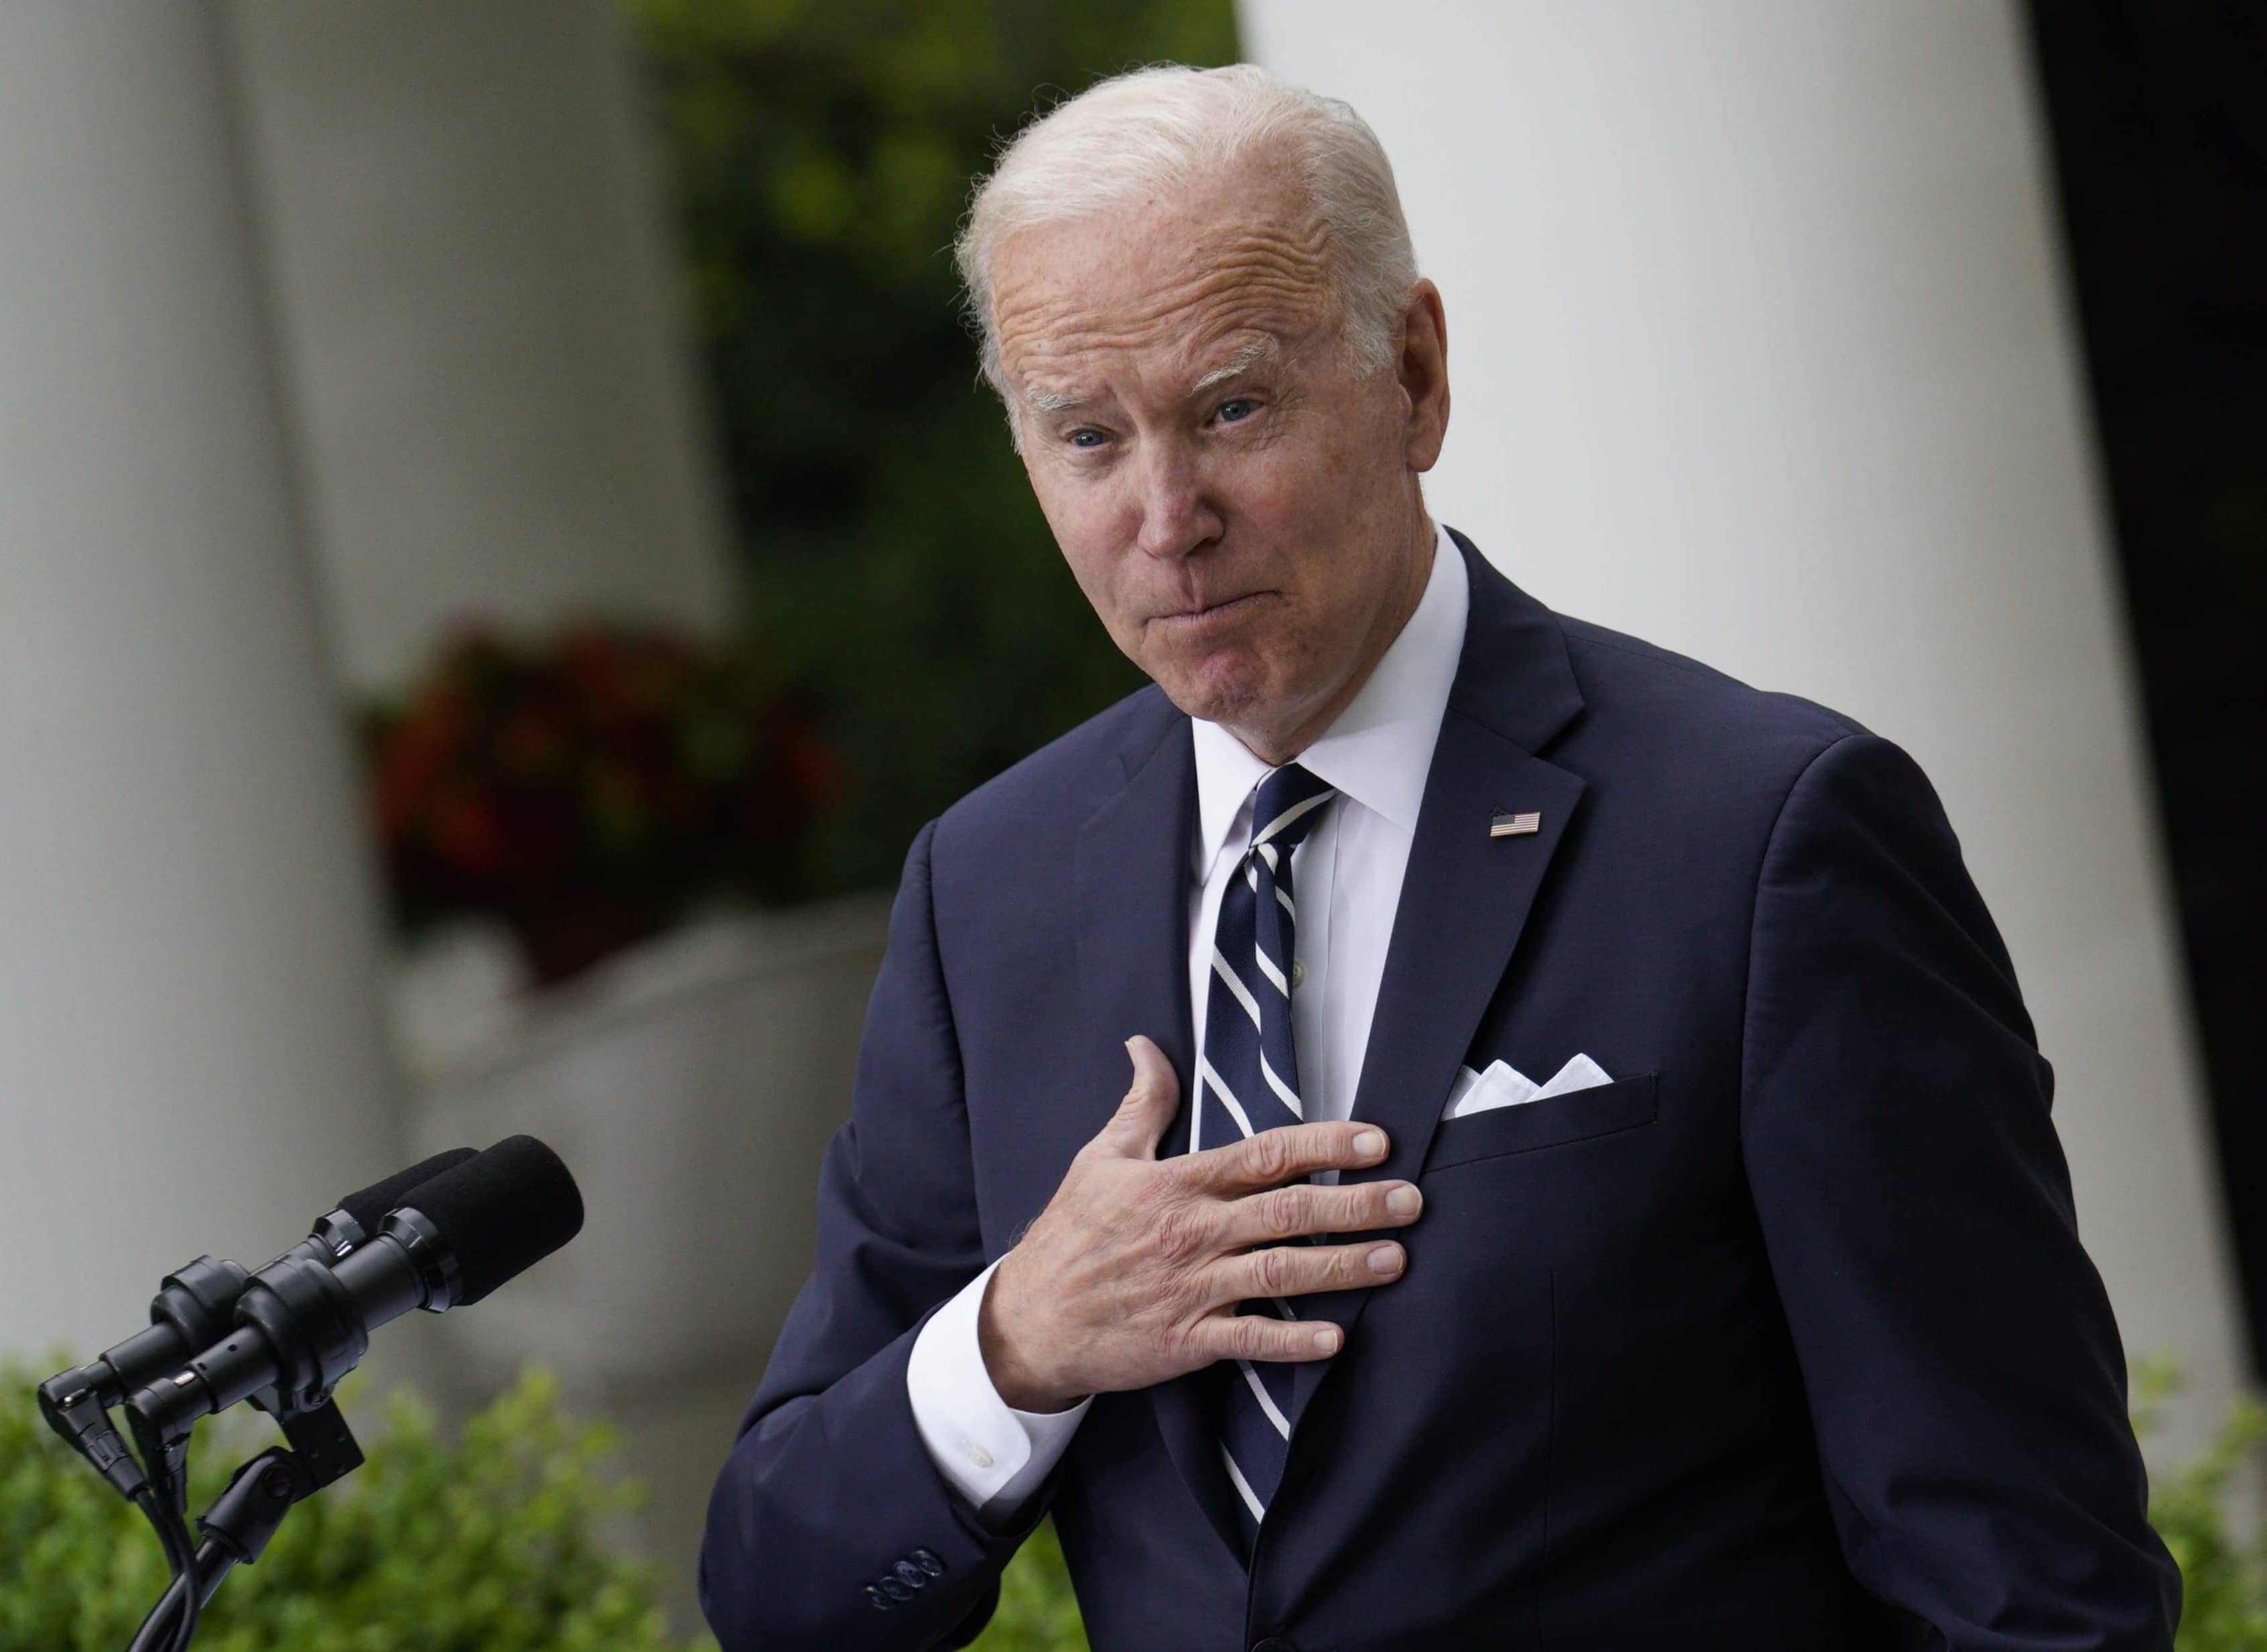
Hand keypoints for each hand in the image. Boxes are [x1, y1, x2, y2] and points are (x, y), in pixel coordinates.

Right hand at [978, 1034, 1422, 1412]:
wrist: (1029, 1319)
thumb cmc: (1070, 1234)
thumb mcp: (1100, 1157)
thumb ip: (1142, 1104)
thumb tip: (1146, 1046)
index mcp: (1178, 1184)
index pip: (1265, 1155)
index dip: (1324, 1146)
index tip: (1376, 1142)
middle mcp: (1193, 1233)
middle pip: (1288, 1213)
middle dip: (1356, 1205)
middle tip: (1411, 1201)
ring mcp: (1192, 1289)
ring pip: (1281, 1273)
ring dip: (1343, 1268)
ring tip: (1396, 1260)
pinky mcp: (1186, 1340)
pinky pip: (1249, 1339)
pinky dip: (1293, 1341)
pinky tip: (1336, 1338)